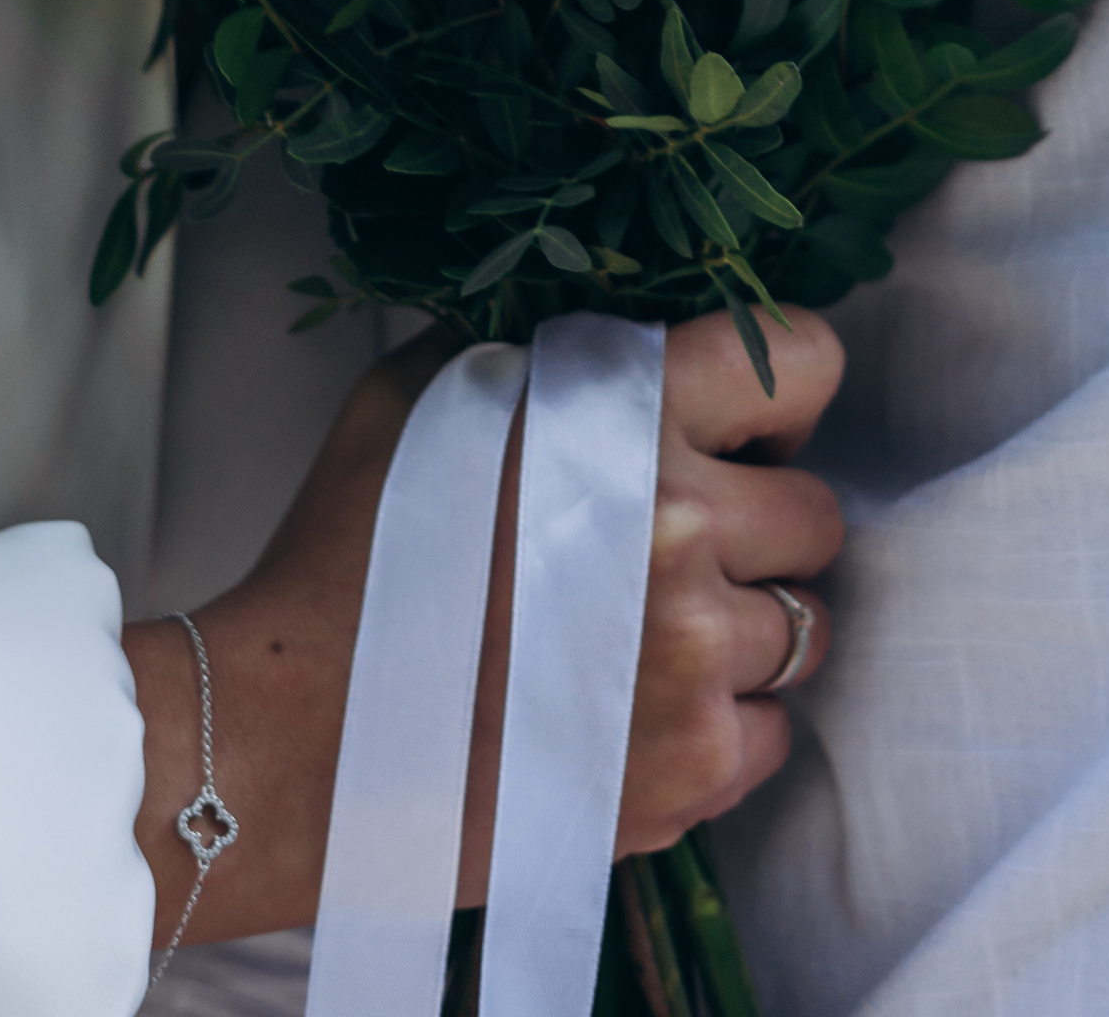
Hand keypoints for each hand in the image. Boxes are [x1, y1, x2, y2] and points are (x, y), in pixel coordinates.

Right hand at [126, 308, 844, 944]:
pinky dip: (722, 730)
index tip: (745, 429)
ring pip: (802, 631)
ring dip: (742, 632)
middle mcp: (684, 531)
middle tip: (679, 550)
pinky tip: (636, 718)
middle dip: (758, 527)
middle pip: (814, 515)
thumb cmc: (347, 555)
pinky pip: (771, 736)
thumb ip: (537, 355)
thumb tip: (604, 337)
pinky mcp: (692, 771)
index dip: (781, 395)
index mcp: (630, 417)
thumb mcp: (428, 395)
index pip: (800, 359)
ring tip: (648, 641)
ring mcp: (696, 660)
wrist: (294, 740)